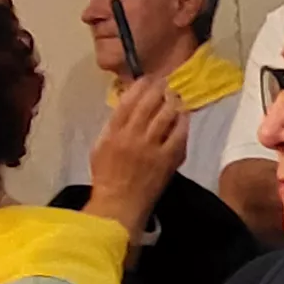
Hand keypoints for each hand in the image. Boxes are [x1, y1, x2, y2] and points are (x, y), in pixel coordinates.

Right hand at [84, 76, 192, 230]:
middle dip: (158, 89)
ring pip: (165, 115)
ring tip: (175, 96)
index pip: (128, 101)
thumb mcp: (100, 147)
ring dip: (172, 101)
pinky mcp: (167, 159)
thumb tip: (125, 106)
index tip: (147, 79)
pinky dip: (182, 121)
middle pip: (149, 104)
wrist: (120, 204)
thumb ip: (112, 126)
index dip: (140, 86)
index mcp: (114, 132)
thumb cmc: (107, 176)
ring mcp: (152, 147)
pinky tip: (184, 115)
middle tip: (164, 83)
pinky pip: (179, 134)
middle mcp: (133, 136)